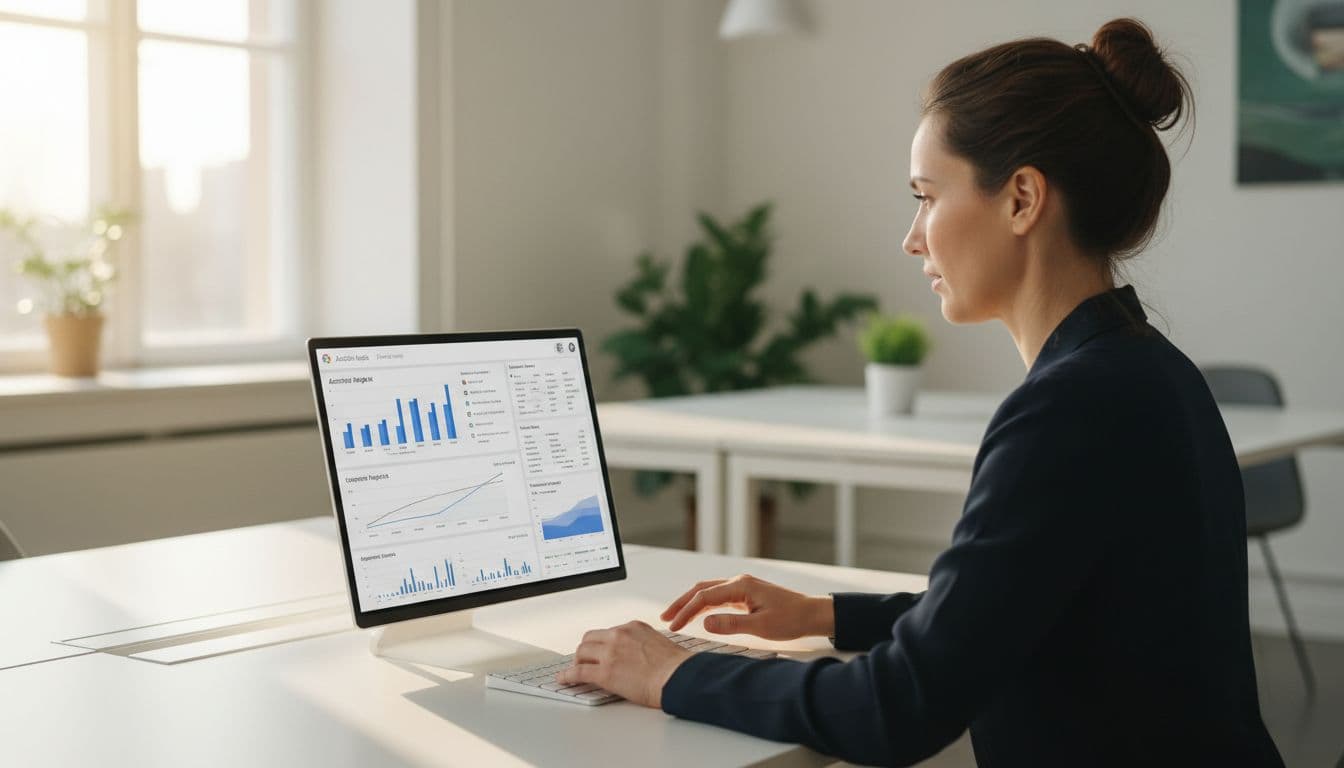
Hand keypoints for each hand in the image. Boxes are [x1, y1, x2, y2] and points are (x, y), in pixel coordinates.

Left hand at [555, 620, 691, 707]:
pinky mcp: (604, 672)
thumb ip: (642, 644)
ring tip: (576, 670)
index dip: (601, 643)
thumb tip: (636, 655)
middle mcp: (619, 635)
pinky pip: (578, 672)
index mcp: (633, 627)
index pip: (609, 632)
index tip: (599, 649)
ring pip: (582, 652)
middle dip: (586, 650)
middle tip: (585, 659)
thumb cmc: (675, 666)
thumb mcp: (658, 643)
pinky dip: (567, 675)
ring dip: (577, 661)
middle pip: (590, 638)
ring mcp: (610, 653)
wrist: (678, 677)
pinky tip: (564, 679)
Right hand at [660, 573, 833, 640]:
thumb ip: (732, 624)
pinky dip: (703, 605)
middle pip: (701, 589)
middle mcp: (738, 582)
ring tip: (674, 617)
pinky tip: (696, 615)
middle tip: (664, 617)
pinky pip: (718, 598)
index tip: (673, 626)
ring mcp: (741, 587)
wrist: (812, 614)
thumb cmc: (791, 619)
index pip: (704, 597)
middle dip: (681, 603)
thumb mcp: (761, 627)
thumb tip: (705, 622)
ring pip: (708, 592)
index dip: (686, 612)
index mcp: (741, 586)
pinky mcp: (745, 595)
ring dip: (690, 603)